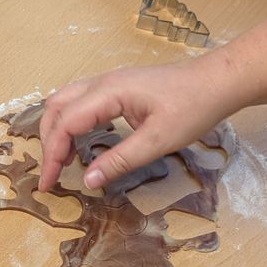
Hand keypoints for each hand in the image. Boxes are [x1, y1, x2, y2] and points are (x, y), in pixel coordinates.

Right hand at [36, 53, 245, 192]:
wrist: (218, 81)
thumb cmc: (193, 107)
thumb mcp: (158, 141)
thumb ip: (120, 161)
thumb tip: (88, 181)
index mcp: (108, 92)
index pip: (65, 124)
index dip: (52, 156)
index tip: (49, 184)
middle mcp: (102, 82)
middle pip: (56, 108)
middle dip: (48, 143)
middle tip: (52, 175)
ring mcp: (109, 82)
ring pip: (65, 102)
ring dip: (57, 130)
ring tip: (62, 160)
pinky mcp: (118, 87)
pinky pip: (80, 101)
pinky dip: (70, 122)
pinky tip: (80, 142)